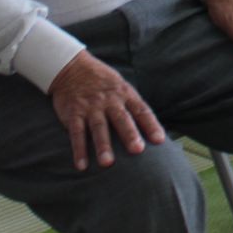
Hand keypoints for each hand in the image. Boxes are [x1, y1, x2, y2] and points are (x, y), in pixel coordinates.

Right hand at [49, 50, 165, 171]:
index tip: (159, 140)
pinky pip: (76, 133)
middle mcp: (109, 100)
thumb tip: (151, 129)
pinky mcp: (74, 113)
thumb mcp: (121, 87)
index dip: (151, 125)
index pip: (141, 110)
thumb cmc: (103, 82)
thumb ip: (133, 106)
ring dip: (103, 145)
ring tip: (107, 163)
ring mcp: (91, 107)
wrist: (73, 67)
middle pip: (121, 119)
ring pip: (98, 127)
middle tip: (137, 150)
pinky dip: (79, 150)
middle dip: (129, 134)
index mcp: (125, 94)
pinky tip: (82, 165)